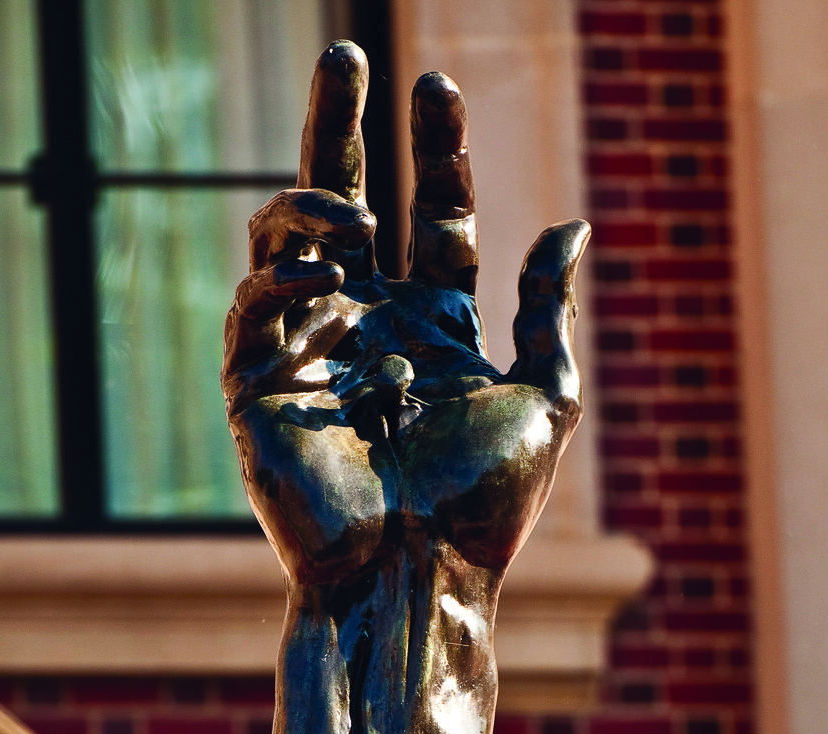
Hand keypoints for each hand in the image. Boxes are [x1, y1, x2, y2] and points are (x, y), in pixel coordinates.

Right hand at [222, 41, 589, 583]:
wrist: (420, 582)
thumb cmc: (487, 510)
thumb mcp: (544, 398)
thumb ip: (549, 310)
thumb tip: (571, 223)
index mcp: (436, 326)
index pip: (431, 217)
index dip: (436, 155)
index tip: (436, 90)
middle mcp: (368, 326)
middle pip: (343, 202)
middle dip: (339, 128)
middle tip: (346, 57)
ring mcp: (310, 352)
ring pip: (285, 239)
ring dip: (315, 205)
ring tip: (354, 216)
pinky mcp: (261, 389)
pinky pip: (256, 305)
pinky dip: (284, 274)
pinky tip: (327, 272)